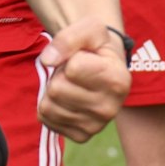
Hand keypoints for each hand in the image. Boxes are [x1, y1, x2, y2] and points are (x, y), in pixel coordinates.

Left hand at [37, 17, 131, 141]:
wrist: (103, 67)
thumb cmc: (96, 47)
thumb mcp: (90, 29)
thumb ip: (68, 38)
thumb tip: (47, 60)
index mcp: (118, 81)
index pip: (73, 69)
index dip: (71, 57)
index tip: (84, 58)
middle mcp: (110, 109)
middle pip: (57, 89)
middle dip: (59, 74)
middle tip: (73, 72)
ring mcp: (96, 126)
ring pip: (48, 106)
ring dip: (53, 89)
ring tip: (71, 84)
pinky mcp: (81, 136)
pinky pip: (46, 119)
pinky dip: (50, 105)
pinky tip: (67, 99)